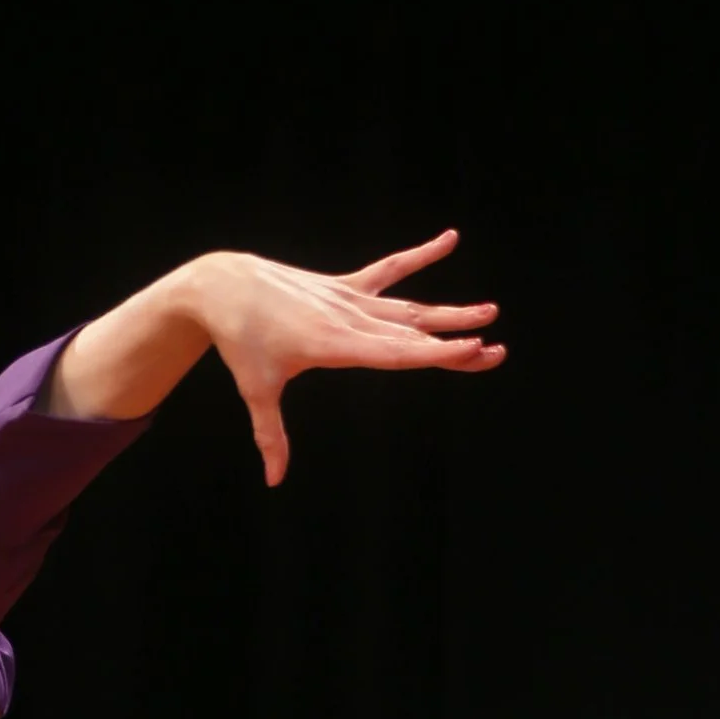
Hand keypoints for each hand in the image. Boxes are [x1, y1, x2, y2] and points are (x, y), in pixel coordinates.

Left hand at [194, 233, 504, 484]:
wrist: (225, 286)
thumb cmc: (239, 341)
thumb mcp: (256, 390)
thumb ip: (271, 435)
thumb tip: (275, 480)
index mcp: (333, 344)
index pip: (395, 353)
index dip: (435, 354)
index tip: (470, 352)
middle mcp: (349, 318)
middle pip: (412, 335)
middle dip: (454, 343)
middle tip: (495, 350)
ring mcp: (349, 298)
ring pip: (409, 307)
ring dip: (449, 312)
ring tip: (490, 313)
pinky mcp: (345, 285)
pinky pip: (388, 270)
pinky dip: (419, 255)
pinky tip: (450, 238)